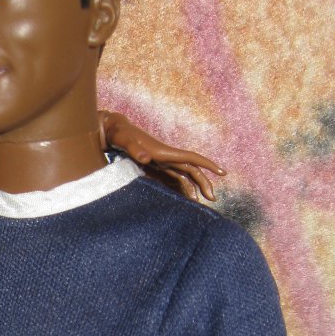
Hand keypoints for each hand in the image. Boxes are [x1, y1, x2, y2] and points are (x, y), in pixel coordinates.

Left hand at [100, 111, 225, 201]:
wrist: (112, 131)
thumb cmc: (119, 135)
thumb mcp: (124, 140)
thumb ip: (134, 149)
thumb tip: (146, 158)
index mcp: (165, 152)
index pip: (192, 158)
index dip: (208, 165)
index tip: (222, 172)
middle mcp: (168, 158)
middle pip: (192, 171)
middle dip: (204, 184)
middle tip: (212, 199)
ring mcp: (162, 163)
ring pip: (184, 177)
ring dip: (194, 189)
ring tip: (203, 203)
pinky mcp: (155, 168)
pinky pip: (172, 180)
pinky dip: (180, 190)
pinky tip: (184, 201)